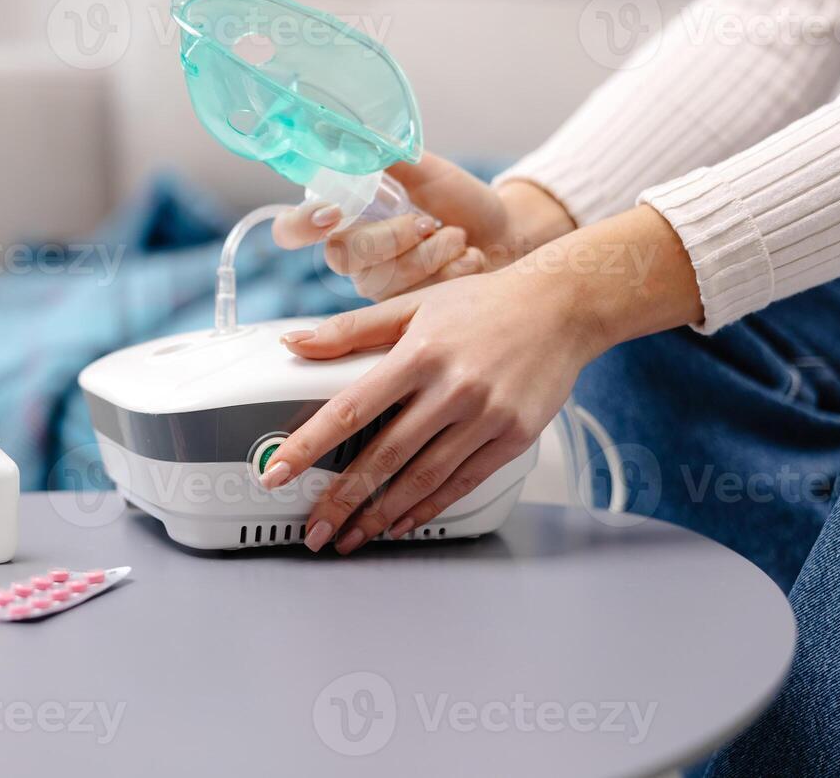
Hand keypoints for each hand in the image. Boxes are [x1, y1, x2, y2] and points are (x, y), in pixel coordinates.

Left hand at [261, 205, 703, 552]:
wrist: (562, 307)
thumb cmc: (483, 303)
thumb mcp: (412, 305)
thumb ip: (351, 329)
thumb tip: (296, 341)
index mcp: (419, 353)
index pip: (350, 408)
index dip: (309, 445)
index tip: (277, 471)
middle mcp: (453, 388)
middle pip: (384, 456)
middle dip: (342, 500)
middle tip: (314, 529)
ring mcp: (486, 416)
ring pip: (422, 478)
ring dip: (381, 514)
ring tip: (351, 536)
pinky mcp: (513, 437)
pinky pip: (462, 482)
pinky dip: (428, 508)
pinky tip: (400, 522)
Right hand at [271, 153, 575, 300]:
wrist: (506, 234)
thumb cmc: (460, 199)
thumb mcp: (425, 169)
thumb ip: (386, 155)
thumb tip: (349, 132)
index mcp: (345, 216)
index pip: (293, 229)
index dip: (300, 224)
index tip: (332, 212)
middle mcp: (351, 254)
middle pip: (343, 256)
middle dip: (392, 238)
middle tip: (430, 222)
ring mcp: (375, 285)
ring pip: (382, 280)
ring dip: (432, 254)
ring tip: (459, 237)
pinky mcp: (404, 311)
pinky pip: (414, 299)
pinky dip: (451, 273)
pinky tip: (468, 260)